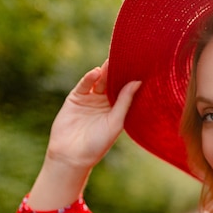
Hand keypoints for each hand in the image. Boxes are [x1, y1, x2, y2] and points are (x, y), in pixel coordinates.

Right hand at [27, 60, 140, 210]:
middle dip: (118, 71)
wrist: (72, 156)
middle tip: (127, 56)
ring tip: (113, 60)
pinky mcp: (75, 98)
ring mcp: (89, 99)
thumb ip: (125, 101)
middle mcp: (104, 102)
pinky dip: (89, 78)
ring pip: (99, 81)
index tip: (140, 65)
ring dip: (105, 71)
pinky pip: (84, 85)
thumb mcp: (116, 121)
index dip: (130, 78)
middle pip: (112, 82)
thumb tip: (138, 82)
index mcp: (117, 109)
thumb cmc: (98, 144)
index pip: (125, 89)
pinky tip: (96, 72)